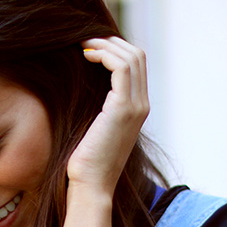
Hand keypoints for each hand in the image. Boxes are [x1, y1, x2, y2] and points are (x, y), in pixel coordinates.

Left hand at [68, 37, 149, 197]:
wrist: (91, 185)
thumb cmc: (86, 162)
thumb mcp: (94, 129)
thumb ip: (98, 108)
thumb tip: (83, 87)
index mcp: (138, 109)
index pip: (136, 65)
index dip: (115, 50)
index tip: (90, 48)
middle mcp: (142, 105)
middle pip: (137, 56)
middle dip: (111, 42)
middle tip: (85, 41)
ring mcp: (136, 107)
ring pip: (132, 57)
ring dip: (106, 45)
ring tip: (84, 46)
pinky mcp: (123, 109)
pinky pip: (121, 67)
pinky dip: (104, 55)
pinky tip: (86, 57)